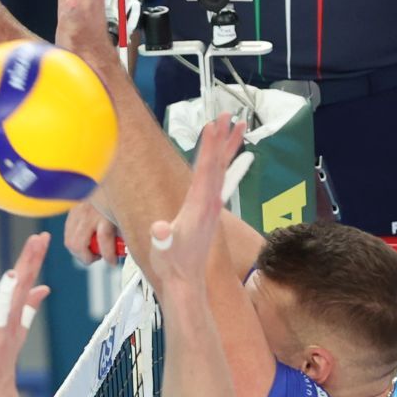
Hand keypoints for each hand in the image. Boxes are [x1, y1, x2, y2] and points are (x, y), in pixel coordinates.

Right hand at [65, 199, 119, 265]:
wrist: (110, 183)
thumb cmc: (119, 202)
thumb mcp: (124, 218)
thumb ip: (122, 235)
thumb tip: (122, 250)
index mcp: (106, 215)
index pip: (104, 241)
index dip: (109, 257)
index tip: (113, 262)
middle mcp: (90, 214)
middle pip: (79, 245)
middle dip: (87, 258)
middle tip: (96, 258)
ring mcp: (78, 213)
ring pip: (70, 242)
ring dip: (78, 252)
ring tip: (88, 252)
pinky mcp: (72, 211)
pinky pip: (67, 233)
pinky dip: (74, 242)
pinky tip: (82, 242)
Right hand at [142, 115, 245, 293]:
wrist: (186, 281)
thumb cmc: (172, 265)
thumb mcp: (163, 250)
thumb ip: (162, 239)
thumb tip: (160, 230)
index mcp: (199, 206)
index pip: (206, 169)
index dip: (209, 145)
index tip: (212, 124)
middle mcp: (210, 204)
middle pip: (219, 164)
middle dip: (223, 138)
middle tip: (228, 114)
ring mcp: (211, 207)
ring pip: (222, 170)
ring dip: (228, 147)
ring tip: (236, 126)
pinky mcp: (209, 212)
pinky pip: (219, 180)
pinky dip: (223, 163)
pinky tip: (224, 157)